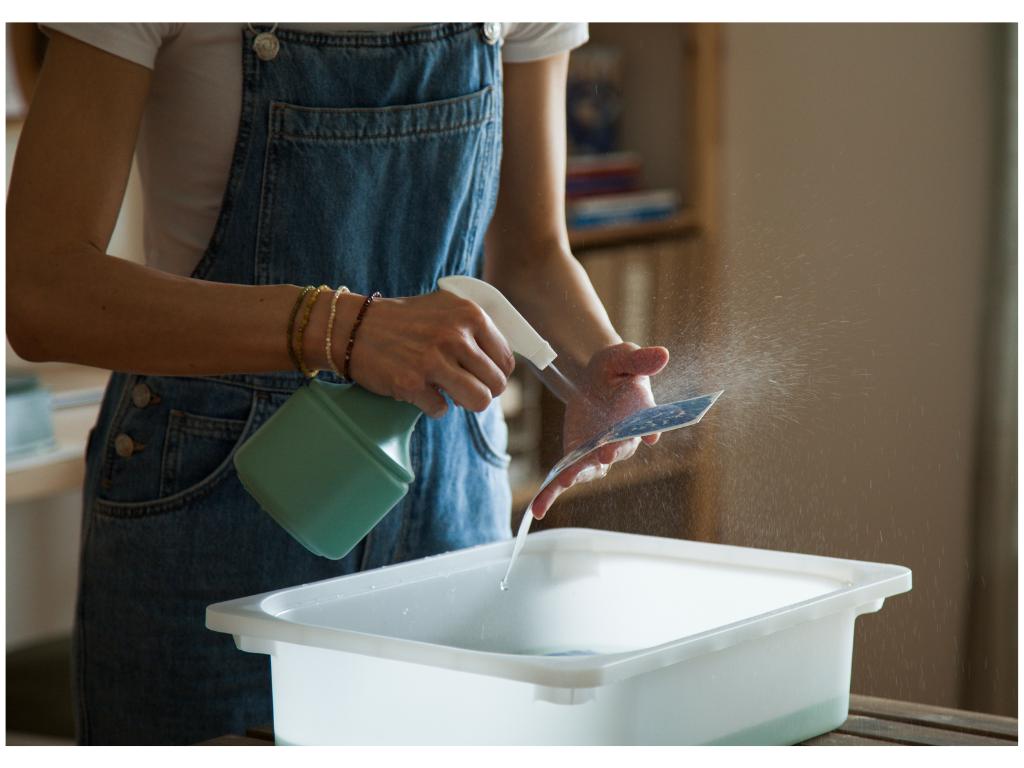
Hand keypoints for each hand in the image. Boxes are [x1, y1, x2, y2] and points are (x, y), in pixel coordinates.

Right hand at [344, 291, 515, 417]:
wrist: (354, 327)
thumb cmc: (404, 321)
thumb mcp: (446, 309)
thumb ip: (475, 329)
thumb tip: (503, 363)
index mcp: (470, 315)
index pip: (506, 360)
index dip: (496, 374)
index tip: (481, 377)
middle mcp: (455, 336)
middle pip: (496, 385)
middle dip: (482, 391)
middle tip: (463, 386)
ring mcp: (434, 360)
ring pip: (478, 401)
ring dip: (464, 402)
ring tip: (449, 392)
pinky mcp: (412, 383)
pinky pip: (442, 410)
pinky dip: (433, 406)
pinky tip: (420, 390)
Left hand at [531, 342, 669, 518]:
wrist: (593, 380)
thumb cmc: (615, 369)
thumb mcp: (624, 358)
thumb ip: (640, 359)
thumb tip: (663, 354)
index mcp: (640, 417)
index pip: (646, 426)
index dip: (647, 431)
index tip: (649, 436)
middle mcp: (622, 441)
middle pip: (618, 450)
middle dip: (611, 453)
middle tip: (605, 455)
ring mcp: (598, 453)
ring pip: (589, 469)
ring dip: (576, 476)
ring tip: (563, 483)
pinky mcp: (577, 457)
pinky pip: (565, 477)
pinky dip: (551, 494)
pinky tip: (537, 509)